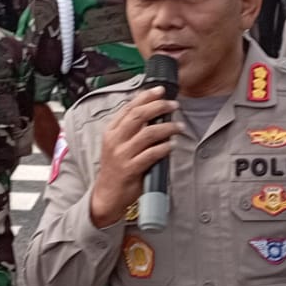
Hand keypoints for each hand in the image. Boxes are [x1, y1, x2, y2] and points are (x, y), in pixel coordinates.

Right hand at [88, 87, 181, 227]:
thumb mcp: (118, 145)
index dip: (146, 97)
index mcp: (111, 131)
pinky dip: (164, 147)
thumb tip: (155, 114)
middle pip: (138, 116)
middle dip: (158, 107)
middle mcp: (115, 140)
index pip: (129, 107)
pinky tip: (172, 145)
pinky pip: (151, 154)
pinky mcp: (130, 169)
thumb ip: (132, 130)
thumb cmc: (116, 168)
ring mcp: (122, 155)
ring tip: (179, 127)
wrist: (107, 195)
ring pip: (147, 133)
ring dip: (167, 128)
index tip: (160, 91)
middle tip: (173, 105)